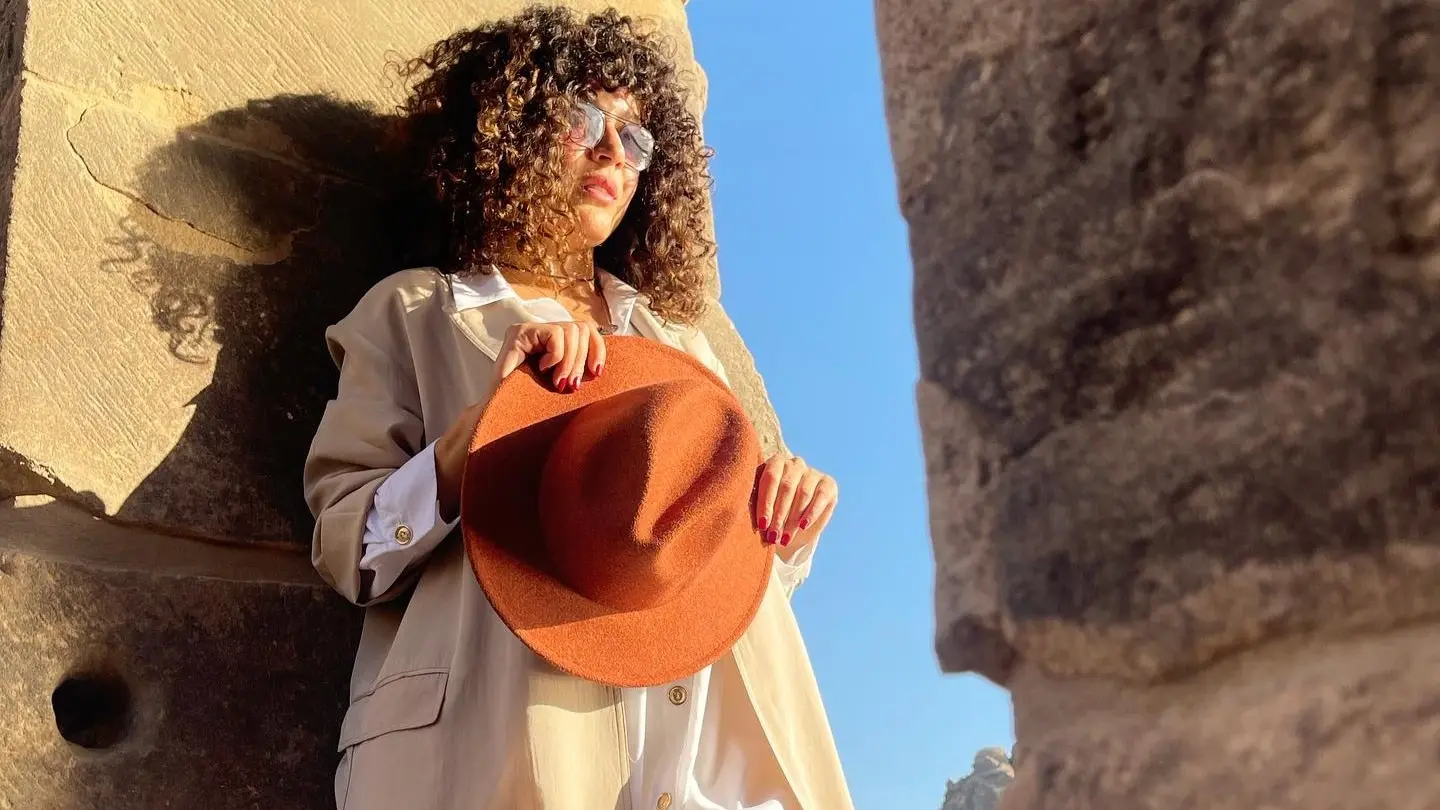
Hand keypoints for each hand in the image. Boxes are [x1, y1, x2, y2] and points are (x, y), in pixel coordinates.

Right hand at [434, 322, 606, 520]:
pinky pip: (555, 335)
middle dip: (581, 360)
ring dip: (570, 361)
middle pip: (582, 328)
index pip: (587, 330)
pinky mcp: (519, 332)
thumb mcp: (563, 387)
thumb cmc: (531, 406)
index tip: (598, 373)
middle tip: (569, 386)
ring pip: (571, 330)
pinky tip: (544, 369)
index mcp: (554, 344)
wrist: (500, 416)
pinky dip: (557, 355)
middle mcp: (542, 332)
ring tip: (557, 381)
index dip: (598, 348)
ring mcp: (530, 330)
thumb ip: (578, 372)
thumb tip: (606, 369)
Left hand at [753, 453, 837, 551]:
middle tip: (772, 536)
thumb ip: (754, 504)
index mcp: (775, 462)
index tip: (762, 525)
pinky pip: (820, 497)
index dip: (766, 503)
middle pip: (787, 487)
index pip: (770, 479)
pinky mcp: (828, 484)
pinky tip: (803, 526)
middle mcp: (795, 463)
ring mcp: (812, 473)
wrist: (792, 524)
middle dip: (778, 515)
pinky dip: (811, 513)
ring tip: (784, 538)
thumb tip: (748, 515)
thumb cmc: (770, 513)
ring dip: (793, 519)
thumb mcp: (760, 507)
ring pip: (803, 494)